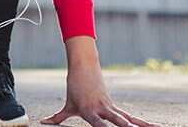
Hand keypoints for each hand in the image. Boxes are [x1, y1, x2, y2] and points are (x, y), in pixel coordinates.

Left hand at [41, 36, 159, 126]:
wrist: (84, 66)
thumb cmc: (74, 88)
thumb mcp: (67, 104)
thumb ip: (57, 117)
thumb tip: (43, 122)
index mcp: (89, 110)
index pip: (98, 124)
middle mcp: (102, 109)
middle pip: (117, 120)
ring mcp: (111, 107)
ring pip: (129, 118)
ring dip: (142, 125)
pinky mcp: (116, 106)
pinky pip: (132, 117)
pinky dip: (144, 123)